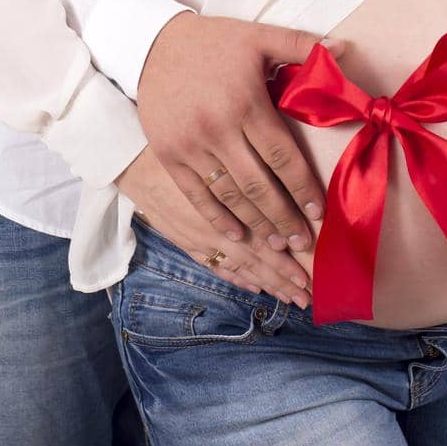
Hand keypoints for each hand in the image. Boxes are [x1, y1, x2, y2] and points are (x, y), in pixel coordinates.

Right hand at [114, 145, 311, 307]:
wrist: (133, 157)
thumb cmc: (182, 147)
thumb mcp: (219, 152)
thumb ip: (249, 169)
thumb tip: (284, 178)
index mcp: (229, 204)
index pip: (267, 241)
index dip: (290, 262)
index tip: (314, 278)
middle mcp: (217, 226)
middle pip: (258, 259)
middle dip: (285, 279)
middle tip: (310, 297)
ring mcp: (199, 237)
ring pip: (239, 266)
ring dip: (266, 283)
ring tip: (290, 298)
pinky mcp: (184, 240)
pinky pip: (214, 265)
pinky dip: (236, 278)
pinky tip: (254, 287)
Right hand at [136, 11, 332, 256]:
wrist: (151, 45)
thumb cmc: (212, 42)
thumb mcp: (257, 36)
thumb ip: (300, 44)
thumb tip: (343, 49)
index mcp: (245, 103)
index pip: (282, 156)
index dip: (303, 187)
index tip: (320, 212)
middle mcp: (218, 128)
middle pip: (259, 185)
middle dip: (285, 218)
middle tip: (304, 243)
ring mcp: (190, 145)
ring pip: (230, 195)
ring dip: (257, 224)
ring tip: (278, 244)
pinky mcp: (169, 155)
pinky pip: (196, 195)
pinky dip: (218, 218)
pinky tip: (238, 234)